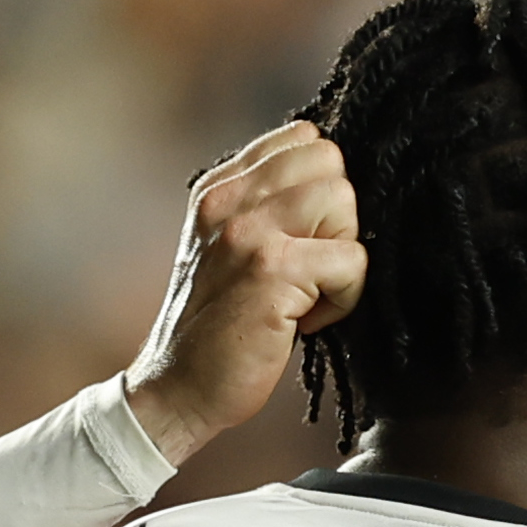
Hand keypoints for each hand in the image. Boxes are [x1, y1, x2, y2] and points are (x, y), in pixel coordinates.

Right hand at [121, 122, 363, 461]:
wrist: (175, 388)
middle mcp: (230, 199)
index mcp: (219, 189)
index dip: (321, 188)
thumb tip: (333, 186)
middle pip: (330, 163)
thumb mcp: (222, 249)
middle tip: (310, 268)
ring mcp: (249, 232)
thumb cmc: (213, 328)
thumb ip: (261, 209)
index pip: (302, 138)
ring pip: (344, 202)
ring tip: (309, 293)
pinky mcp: (272, 271)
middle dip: (337, 219)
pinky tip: (308, 321)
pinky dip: (344, 298)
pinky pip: (351, 260)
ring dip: (342, 255)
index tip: (304, 238)